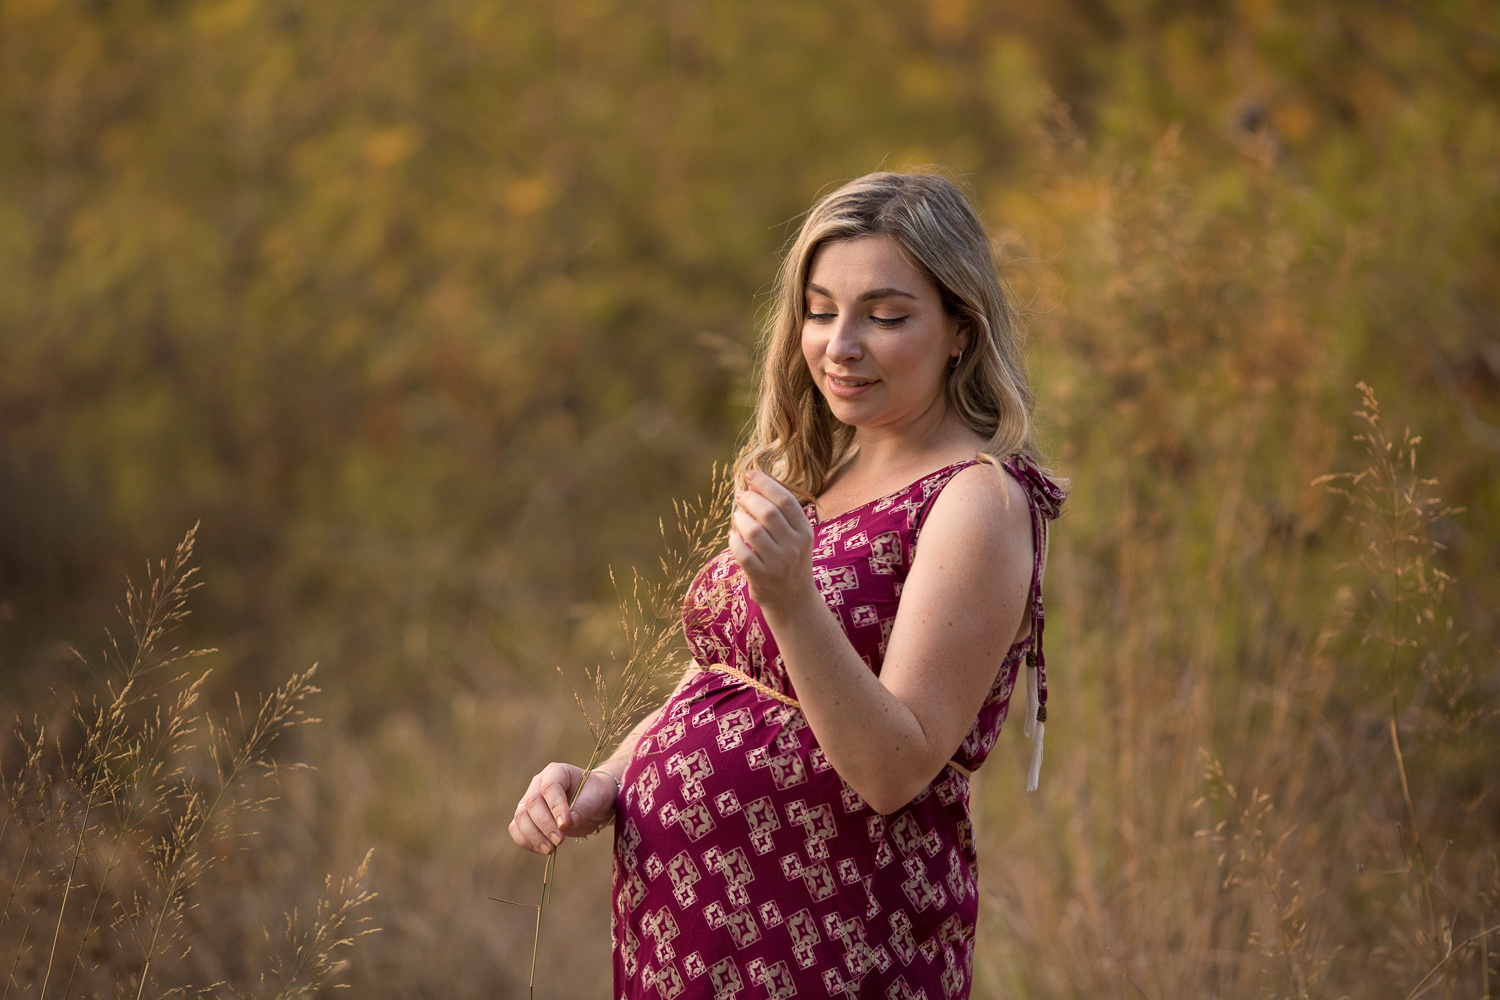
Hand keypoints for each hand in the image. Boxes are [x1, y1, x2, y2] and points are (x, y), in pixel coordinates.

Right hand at [509, 762, 617, 853]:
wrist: (592, 803)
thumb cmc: (594, 795)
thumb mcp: (595, 799)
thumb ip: (582, 809)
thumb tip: (565, 824)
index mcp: (556, 772)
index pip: (549, 787)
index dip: (555, 806)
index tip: (565, 824)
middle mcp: (538, 784)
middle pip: (532, 803)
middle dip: (545, 825)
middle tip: (559, 841)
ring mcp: (529, 800)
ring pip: (520, 817)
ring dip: (533, 836)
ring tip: (550, 849)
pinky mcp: (527, 817)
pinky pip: (517, 828)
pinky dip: (527, 841)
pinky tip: (543, 849)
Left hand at [728, 470, 816, 611]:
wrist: (793, 600)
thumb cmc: (790, 561)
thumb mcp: (796, 537)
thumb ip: (781, 514)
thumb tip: (753, 484)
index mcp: (805, 532)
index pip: (785, 500)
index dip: (766, 484)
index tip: (750, 475)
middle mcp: (795, 546)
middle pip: (769, 512)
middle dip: (750, 499)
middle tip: (740, 495)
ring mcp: (779, 563)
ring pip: (753, 531)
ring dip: (740, 519)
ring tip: (737, 516)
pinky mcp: (762, 577)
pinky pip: (742, 553)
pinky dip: (734, 541)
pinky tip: (734, 537)